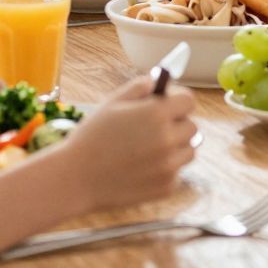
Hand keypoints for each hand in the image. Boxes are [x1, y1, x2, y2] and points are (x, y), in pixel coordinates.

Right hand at [56, 76, 199, 214]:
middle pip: (192, 126)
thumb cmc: (91, 137)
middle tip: (155, 129)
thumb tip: (159, 80)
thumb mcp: (112, 102)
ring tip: (149, 150)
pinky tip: (142, 168)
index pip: (189, 101)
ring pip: (189, 150)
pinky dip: (165, 170)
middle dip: (177, 124)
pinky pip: (176, 173)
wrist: (75, 178)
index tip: (168, 105)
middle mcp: (168, 139)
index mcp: (157, 114)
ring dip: (176, 147)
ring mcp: (169, 165)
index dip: (178, 101)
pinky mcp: (167, 187)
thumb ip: (140, 87)